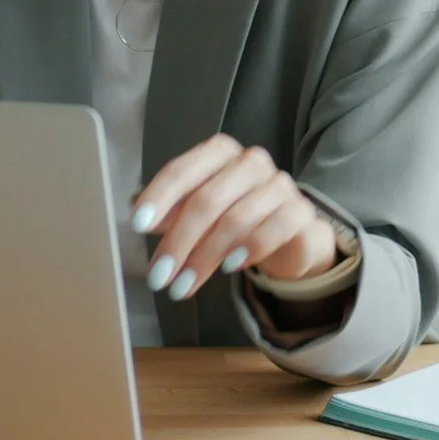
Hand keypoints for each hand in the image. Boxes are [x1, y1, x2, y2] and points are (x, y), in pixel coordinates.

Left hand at [128, 133, 337, 300]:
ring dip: (205, 257)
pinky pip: (273, 230)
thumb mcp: (199, 214)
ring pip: (236, 220)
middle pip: (207, 200)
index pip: (184, 170)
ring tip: (184, 286)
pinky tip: (230, 268)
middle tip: (159, 276)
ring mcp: (279, 185)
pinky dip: (247, 250)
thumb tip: (140, 217)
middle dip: (179, 242)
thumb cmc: (235, 217)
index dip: (159, 197)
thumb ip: (172, 212)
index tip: (137, 225)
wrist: (290, 235)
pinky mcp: (301, 212)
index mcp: (220, 153)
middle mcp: (251, 162)